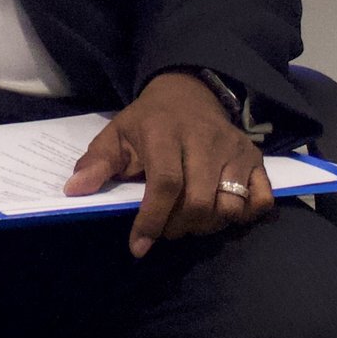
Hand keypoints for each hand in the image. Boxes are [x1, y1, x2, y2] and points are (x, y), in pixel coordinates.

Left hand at [63, 69, 267, 256]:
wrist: (188, 92)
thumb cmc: (147, 122)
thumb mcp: (116, 135)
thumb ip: (96, 162)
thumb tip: (75, 190)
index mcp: (165, 133)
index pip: (166, 184)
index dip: (152, 220)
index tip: (139, 245)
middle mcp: (205, 140)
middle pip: (200, 201)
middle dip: (179, 228)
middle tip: (167, 229)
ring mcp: (235, 149)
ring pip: (230, 205)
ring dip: (208, 226)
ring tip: (191, 221)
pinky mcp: (255, 158)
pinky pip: (261, 198)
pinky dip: (244, 215)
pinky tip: (222, 212)